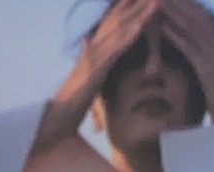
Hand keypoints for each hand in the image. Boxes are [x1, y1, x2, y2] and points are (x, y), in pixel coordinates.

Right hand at [39, 0, 159, 147]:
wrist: (57, 117)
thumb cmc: (72, 100)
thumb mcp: (86, 76)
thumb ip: (91, 59)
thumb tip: (87, 43)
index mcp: (92, 48)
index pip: (111, 21)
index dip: (125, 5)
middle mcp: (93, 46)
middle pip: (117, 18)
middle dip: (136, 3)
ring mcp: (93, 56)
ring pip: (119, 30)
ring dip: (138, 13)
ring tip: (156, 1)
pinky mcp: (94, 69)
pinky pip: (114, 50)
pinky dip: (128, 36)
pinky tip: (140, 25)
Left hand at [161, 0, 213, 121]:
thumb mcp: (211, 82)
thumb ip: (204, 68)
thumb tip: (196, 61)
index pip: (201, 21)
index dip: (188, 7)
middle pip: (196, 18)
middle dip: (181, 3)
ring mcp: (212, 59)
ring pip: (193, 29)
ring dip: (176, 12)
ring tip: (160, 1)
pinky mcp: (207, 71)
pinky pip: (190, 49)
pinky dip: (177, 36)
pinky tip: (163, 27)